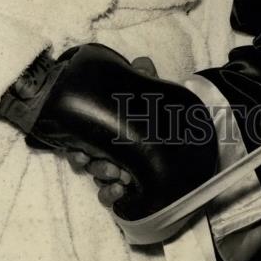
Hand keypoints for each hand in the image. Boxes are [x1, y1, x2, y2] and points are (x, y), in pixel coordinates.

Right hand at [0, 44, 217, 218]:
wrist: (184, 133)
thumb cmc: (159, 115)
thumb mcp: (152, 95)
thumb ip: (146, 78)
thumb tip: (141, 62)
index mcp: (107, 131)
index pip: (81, 142)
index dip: (77, 149)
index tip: (81, 151)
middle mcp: (107, 153)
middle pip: (87, 162)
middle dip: (95, 164)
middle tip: (111, 164)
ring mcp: (115, 173)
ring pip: (98, 179)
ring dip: (104, 178)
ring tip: (120, 176)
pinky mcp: (126, 190)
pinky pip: (109, 197)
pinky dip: (111, 195)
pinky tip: (121, 190)